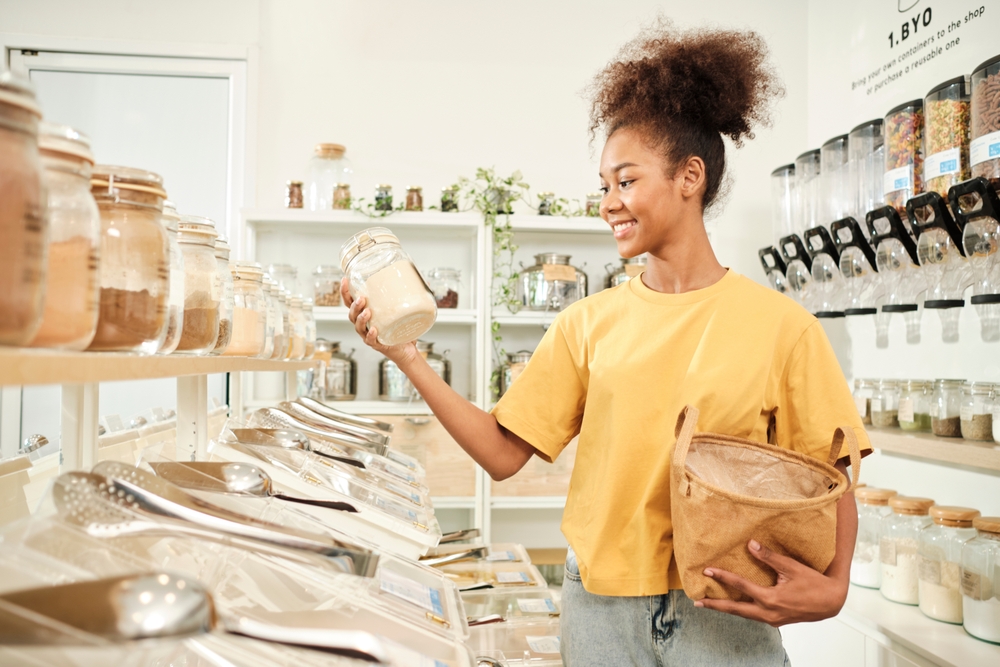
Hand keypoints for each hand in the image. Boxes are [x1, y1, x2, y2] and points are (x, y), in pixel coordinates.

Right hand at [340, 277, 417, 366]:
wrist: (409, 350)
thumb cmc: (403, 330)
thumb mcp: (407, 310)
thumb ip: (414, 296)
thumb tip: (426, 281)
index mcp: (367, 314)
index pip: (351, 302)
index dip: (346, 292)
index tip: (345, 279)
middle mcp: (365, 325)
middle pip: (352, 314)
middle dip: (354, 305)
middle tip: (362, 298)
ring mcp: (369, 335)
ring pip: (358, 327)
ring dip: (361, 318)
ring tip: (368, 312)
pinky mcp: (377, 345)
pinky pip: (370, 340)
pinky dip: (371, 335)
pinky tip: (374, 330)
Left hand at [693, 539, 848, 626]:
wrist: (832, 602)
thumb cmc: (814, 583)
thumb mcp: (792, 567)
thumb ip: (770, 557)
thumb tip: (751, 545)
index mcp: (771, 599)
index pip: (741, 586)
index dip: (723, 577)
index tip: (708, 570)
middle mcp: (769, 613)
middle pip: (736, 610)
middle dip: (716, 606)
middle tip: (697, 602)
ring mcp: (773, 619)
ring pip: (744, 615)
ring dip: (727, 609)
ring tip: (710, 604)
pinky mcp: (777, 620)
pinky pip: (754, 615)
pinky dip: (742, 610)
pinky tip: (735, 604)